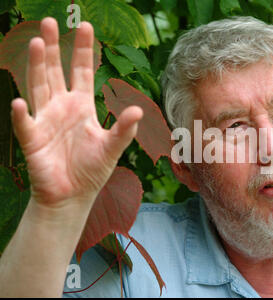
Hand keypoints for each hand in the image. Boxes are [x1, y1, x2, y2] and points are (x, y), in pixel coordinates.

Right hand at [10, 18, 142, 209]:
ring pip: (39, 87)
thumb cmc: (93, 170)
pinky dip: (23, 115)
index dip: (83, 49)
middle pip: (56, 71)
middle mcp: (62, 107)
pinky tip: (22, 103)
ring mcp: (45, 120)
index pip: (83, 71)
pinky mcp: (33, 139)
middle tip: (50, 21)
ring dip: (37, 67)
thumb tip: (139, 110)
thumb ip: (124, 130)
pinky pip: (26, 124)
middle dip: (54, 47)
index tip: (85, 25)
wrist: (73, 195)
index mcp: (82, 105)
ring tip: (38, 43)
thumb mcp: (112, 147)